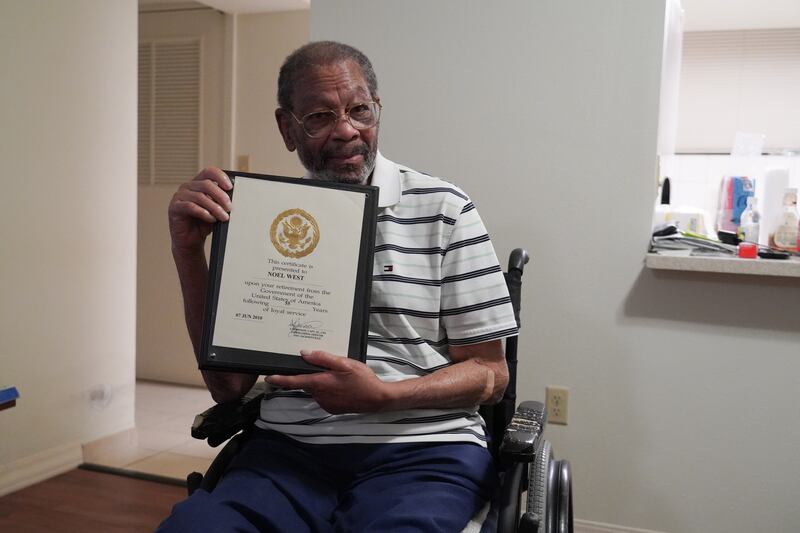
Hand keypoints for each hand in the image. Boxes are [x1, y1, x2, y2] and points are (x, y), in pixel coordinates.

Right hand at [168, 167, 232, 251]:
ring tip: (223, 217)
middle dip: (221, 196)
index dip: (220, 176)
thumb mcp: (216, 210)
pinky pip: (190, 206)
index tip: (230, 186)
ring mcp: (179, 196)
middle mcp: (188, 187)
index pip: (209, 172)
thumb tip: (234, 198)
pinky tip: (211, 219)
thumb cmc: (202, 224)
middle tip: (229, 207)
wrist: (191, 241)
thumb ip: (221, 202)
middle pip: (206, 184)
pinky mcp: (174, 207)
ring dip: (215, 207)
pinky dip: (204, 213)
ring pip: (200, 196)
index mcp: (198, 184)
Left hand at [266, 350, 391, 413]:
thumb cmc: (362, 379)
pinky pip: (324, 396)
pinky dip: (328, 389)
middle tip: (322, 367)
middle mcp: (319, 395)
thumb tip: (304, 353)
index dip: (279, 380)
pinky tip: (341, 385)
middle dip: (309, 375)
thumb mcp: (345, 364)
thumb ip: (323, 359)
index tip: (268, 377)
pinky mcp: (332, 407)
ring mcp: (325, 403)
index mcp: (320, 383)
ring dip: (321, 382)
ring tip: (338, 376)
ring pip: (316, 389)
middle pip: (306, 383)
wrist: (377, 399)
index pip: (294, 381)